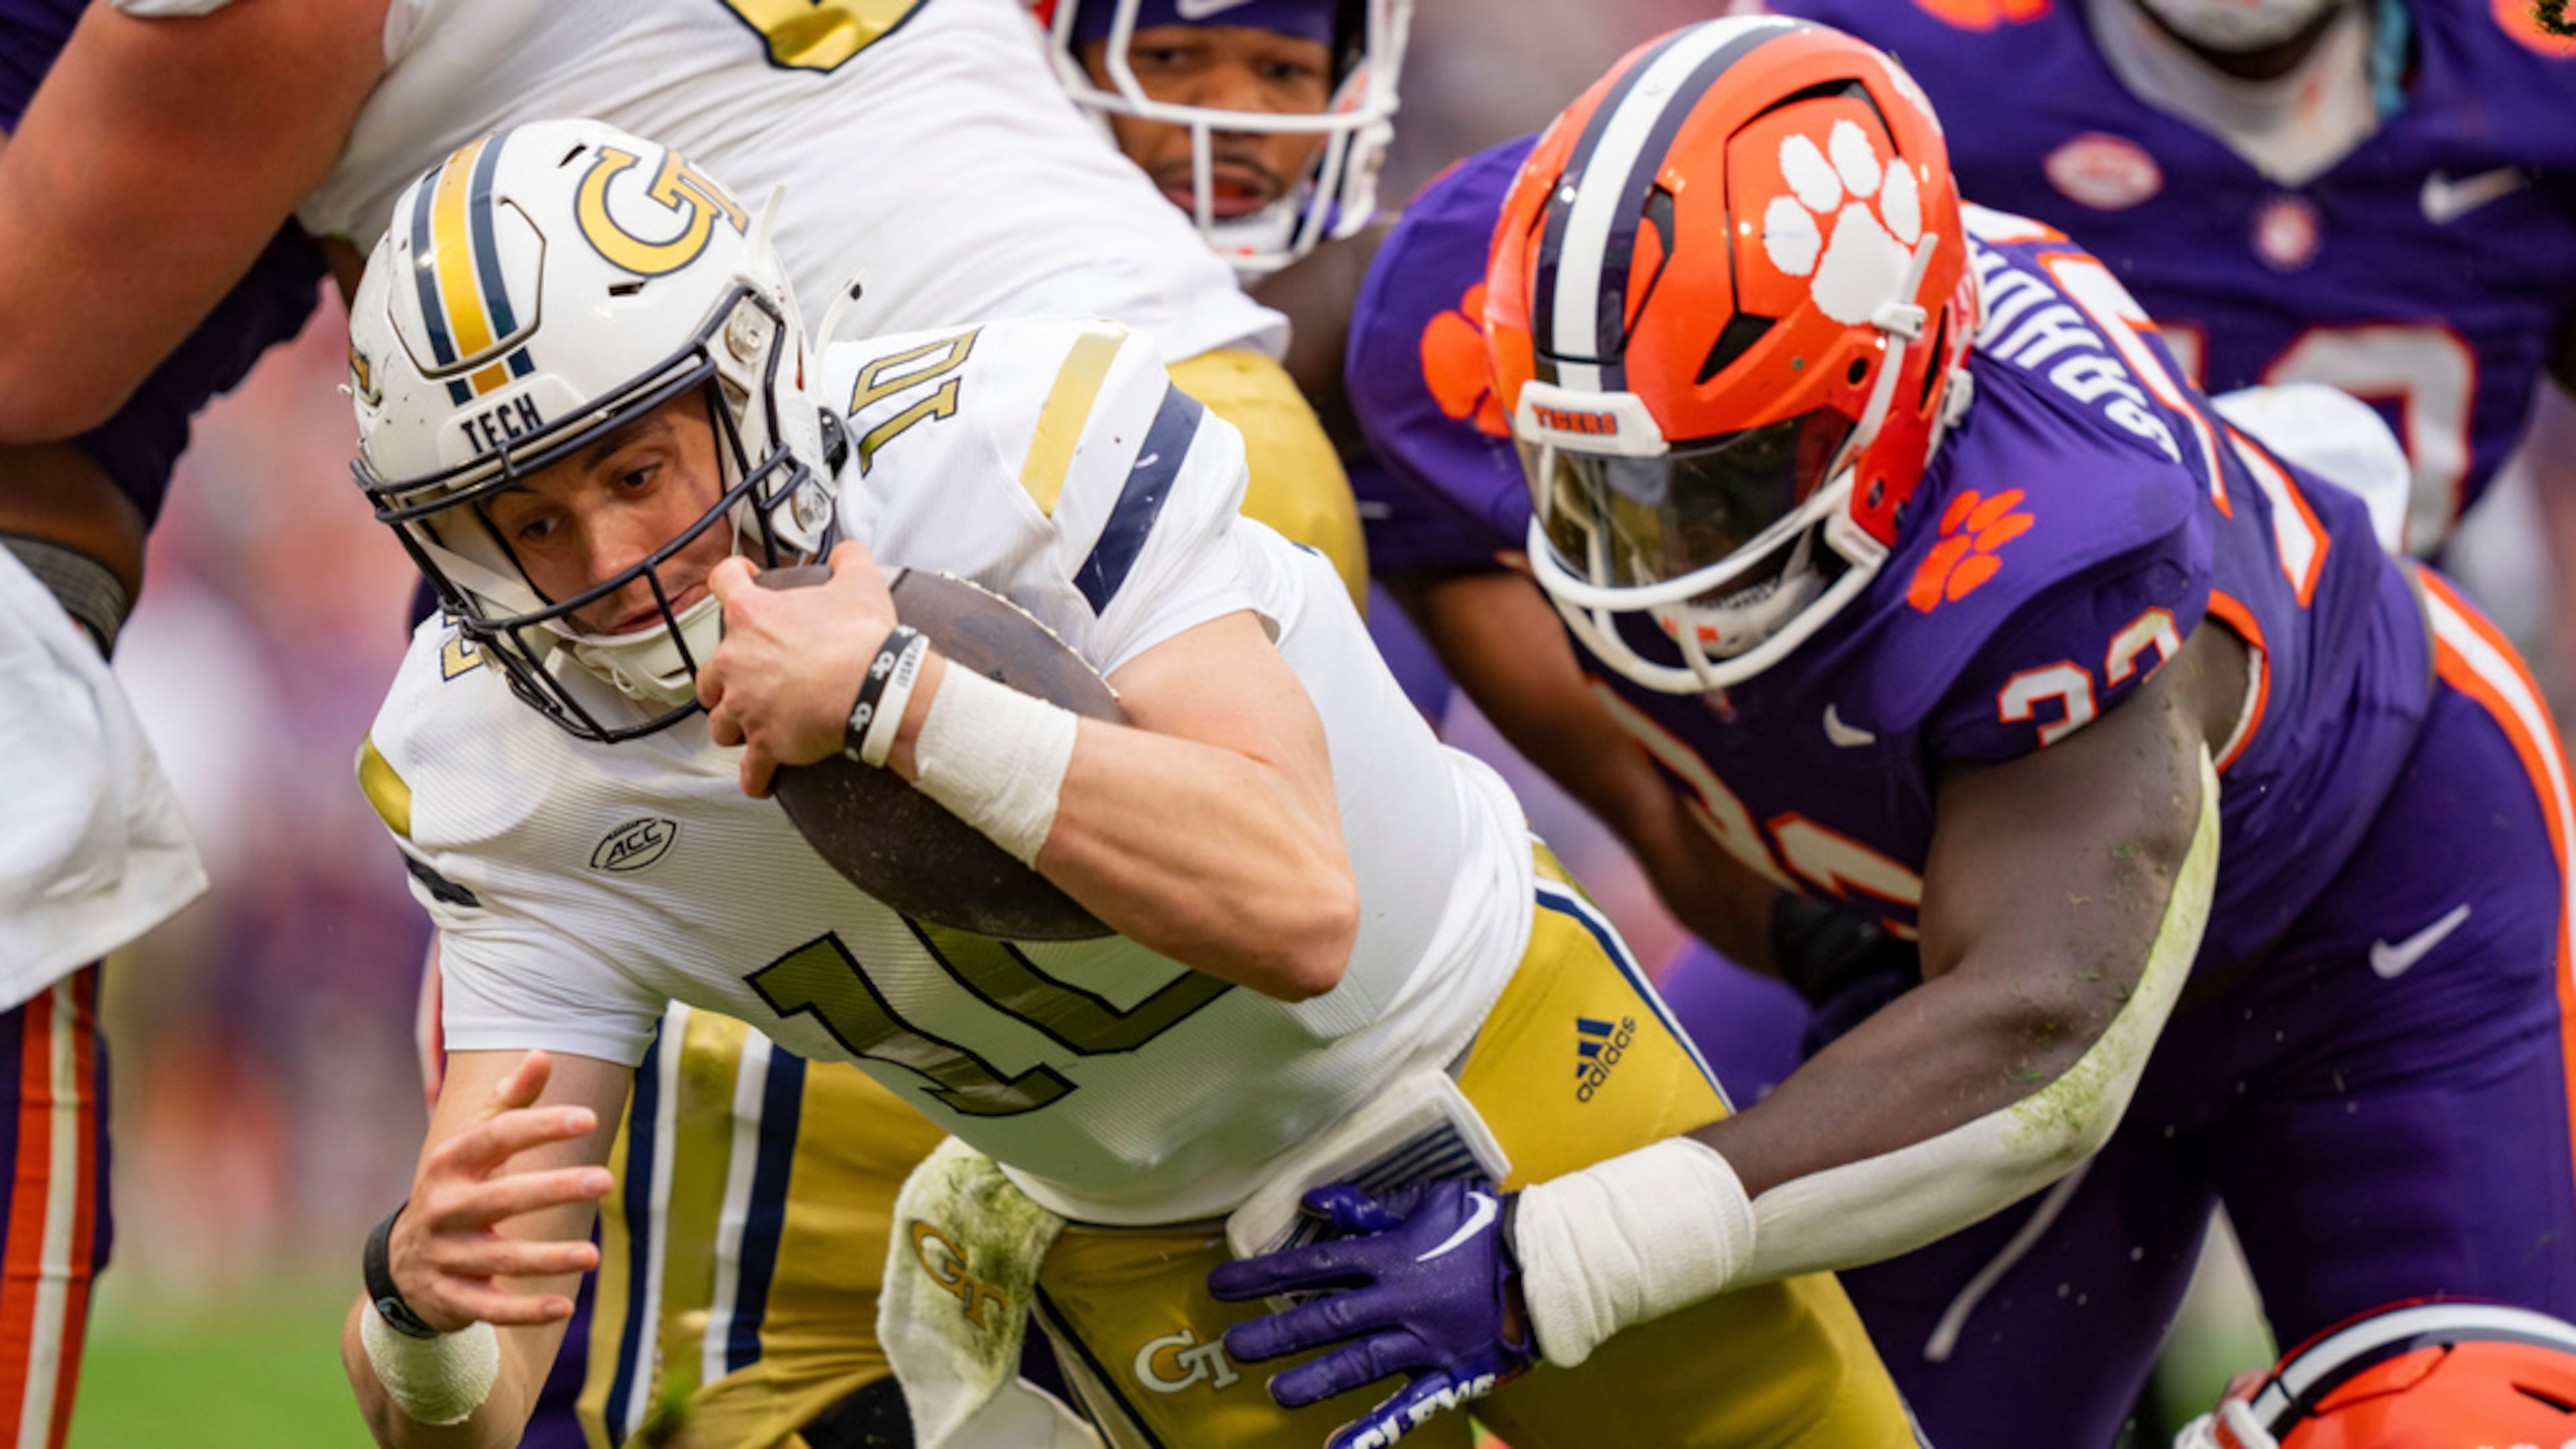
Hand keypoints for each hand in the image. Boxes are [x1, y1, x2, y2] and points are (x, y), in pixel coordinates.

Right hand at [389, 1051, 610, 1332]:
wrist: (402, 1262)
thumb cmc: (458, 1188)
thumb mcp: (474, 1143)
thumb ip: (510, 1102)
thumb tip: (542, 1053)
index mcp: (449, 1163)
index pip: (496, 1138)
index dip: (540, 1126)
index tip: (587, 1118)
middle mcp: (443, 1209)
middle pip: (502, 1197)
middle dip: (553, 1187)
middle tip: (605, 1180)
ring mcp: (444, 1256)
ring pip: (500, 1258)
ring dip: (548, 1258)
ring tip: (593, 1254)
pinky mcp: (450, 1298)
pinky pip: (489, 1307)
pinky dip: (525, 1310)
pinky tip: (565, 1306)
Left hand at [699, 542, 899, 797]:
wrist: (875, 689)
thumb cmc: (862, 640)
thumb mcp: (861, 582)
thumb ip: (849, 558)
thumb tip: (848, 552)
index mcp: (752, 615)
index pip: (722, 582)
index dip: (732, 576)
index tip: (738, 578)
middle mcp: (737, 659)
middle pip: (708, 671)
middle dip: (722, 679)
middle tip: (744, 679)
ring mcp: (746, 705)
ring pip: (719, 722)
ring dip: (732, 725)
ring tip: (748, 728)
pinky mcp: (765, 742)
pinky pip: (750, 769)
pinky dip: (754, 777)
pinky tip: (758, 779)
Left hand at [1207, 1177, 1534, 1448]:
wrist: (1548, 1263)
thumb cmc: (1485, 1226)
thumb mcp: (1427, 1201)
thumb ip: (1367, 1207)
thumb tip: (1312, 1200)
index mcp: (1390, 1255)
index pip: (1313, 1265)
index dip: (1264, 1275)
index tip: (1222, 1284)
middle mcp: (1399, 1301)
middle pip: (1326, 1318)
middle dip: (1276, 1332)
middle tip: (1232, 1346)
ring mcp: (1422, 1342)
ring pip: (1358, 1363)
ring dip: (1314, 1378)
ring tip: (1274, 1391)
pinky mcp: (1448, 1374)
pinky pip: (1407, 1406)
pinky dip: (1373, 1431)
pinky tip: (1339, 1448)